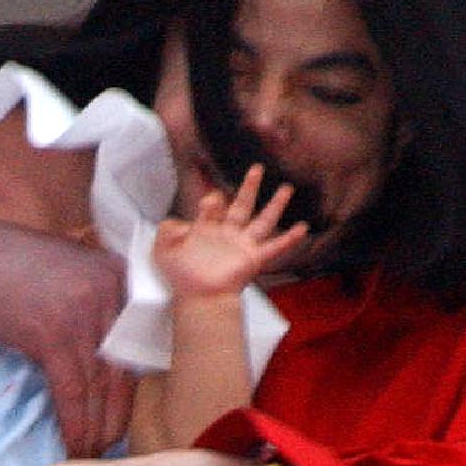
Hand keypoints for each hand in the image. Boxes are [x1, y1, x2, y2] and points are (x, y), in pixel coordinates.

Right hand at [0, 213, 133, 453]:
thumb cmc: (7, 268)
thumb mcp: (67, 271)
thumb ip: (96, 300)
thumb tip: (114, 348)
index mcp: (119, 274)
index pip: (136, 343)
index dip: (130, 387)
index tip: (121, 416)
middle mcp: (109, 290)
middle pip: (122, 368)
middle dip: (117, 415)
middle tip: (110, 445)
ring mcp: (83, 311)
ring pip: (99, 386)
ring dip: (96, 429)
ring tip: (90, 453)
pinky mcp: (53, 333)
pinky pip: (72, 391)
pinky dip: (74, 424)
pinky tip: (73, 445)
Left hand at [153, 165, 308, 302]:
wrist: (198, 297)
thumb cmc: (181, 277)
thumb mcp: (163, 249)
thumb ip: (167, 229)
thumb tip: (182, 220)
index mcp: (207, 230)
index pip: (213, 207)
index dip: (211, 201)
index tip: (208, 200)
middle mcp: (228, 235)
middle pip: (241, 205)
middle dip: (249, 187)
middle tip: (256, 169)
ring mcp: (242, 246)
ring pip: (263, 221)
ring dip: (275, 205)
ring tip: (286, 189)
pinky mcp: (253, 260)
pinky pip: (275, 247)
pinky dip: (289, 239)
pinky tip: (302, 228)